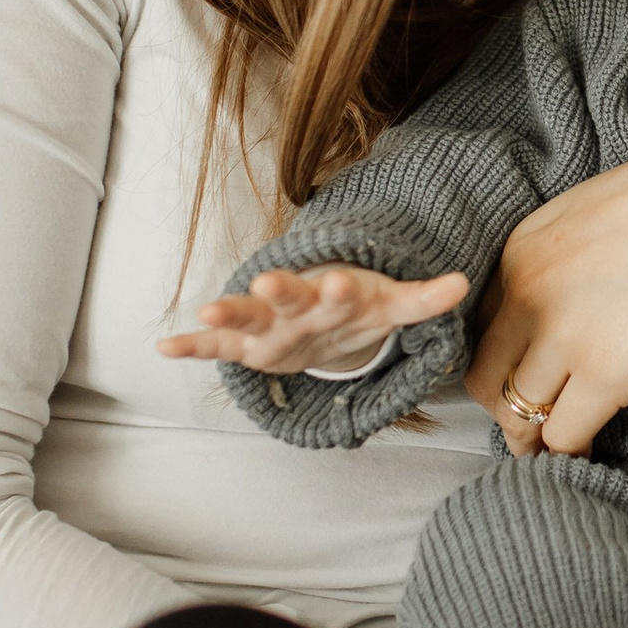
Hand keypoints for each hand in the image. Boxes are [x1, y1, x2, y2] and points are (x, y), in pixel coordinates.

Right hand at [159, 265, 468, 375]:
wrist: (319, 305)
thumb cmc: (356, 307)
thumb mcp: (391, 305)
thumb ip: (422, 298)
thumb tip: (463, 282)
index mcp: (335, 296)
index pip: (341, 291)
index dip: (340, 289)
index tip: (338, 281)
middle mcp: (298, 306)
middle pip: (289, 296)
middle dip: (281, 290)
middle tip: (268, 280)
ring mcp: (269, 324)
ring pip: (248, 316)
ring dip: (229, 311)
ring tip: (208, 309)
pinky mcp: (248, 344)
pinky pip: (216, 347)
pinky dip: (192, 347)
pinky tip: (164, 347)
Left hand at [474, 131, 627, 454]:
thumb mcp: (596, 210)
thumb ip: (567, 251)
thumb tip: (576, 286)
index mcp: (521, 252)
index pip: (480, 325)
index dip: (500, 359)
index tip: (519, 375)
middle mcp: (527, 297)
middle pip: (486, 377)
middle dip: (503, 409)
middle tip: (526, 428)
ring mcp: (563, 339)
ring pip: (517, 413)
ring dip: (532, 439)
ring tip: (552, 451)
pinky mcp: (605, 376)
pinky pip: (564, 436)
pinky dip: (570, 453)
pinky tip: (587, 454)